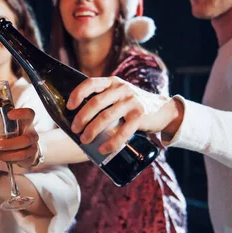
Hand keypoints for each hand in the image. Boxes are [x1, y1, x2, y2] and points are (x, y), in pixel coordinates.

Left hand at [0, 108, 40, 167]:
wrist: (23, 147)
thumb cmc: (12, 134)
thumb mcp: (6, 126)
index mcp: (26, 122)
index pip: (29, 114)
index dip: (21, 113)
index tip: (9, 114)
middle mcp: (32, 134)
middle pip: (26, 139)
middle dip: (9, 144)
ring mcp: (33, 146)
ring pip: (23, 152)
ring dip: (7, 155)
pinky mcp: (31, 158)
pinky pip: (22, 161)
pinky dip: (9, 160)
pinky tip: (0, 158)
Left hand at [67, 76, 183, 153]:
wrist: (162, 109)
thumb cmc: (132, 104)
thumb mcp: (118, 95)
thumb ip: (103, 98)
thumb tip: (77, 116)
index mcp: (113, 82)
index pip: (91, 83)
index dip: (77, 94)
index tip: (69, 107)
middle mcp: (121, 89)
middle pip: (95, 103)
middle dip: (81, 118)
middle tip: (74, 130)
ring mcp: (131, 102)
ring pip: (106, 117)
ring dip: (92, 131)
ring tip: (84, 140)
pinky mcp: (140, 116)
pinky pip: (122, 131)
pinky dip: (110, 142)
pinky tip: (102, 149)